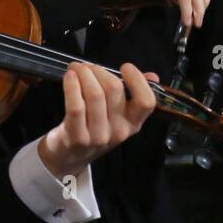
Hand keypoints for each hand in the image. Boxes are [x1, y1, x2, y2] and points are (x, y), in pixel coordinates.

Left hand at [37, 62, 157, 178]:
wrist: (71, 156)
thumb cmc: (96, 127)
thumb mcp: (118, 115)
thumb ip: (135, 94)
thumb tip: (153, 76)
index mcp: (134, 123)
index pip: (146, 102)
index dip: (137, 80)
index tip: (125, 67)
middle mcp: (120, 131)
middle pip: (114, 89)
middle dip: (99, 71)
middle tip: (87, 67)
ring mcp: (99, 136)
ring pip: (94, 94)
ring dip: (83, 74)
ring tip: (76, 68)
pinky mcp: (78, 138)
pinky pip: (76, 106)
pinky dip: (72, 86)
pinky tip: (69, 77)